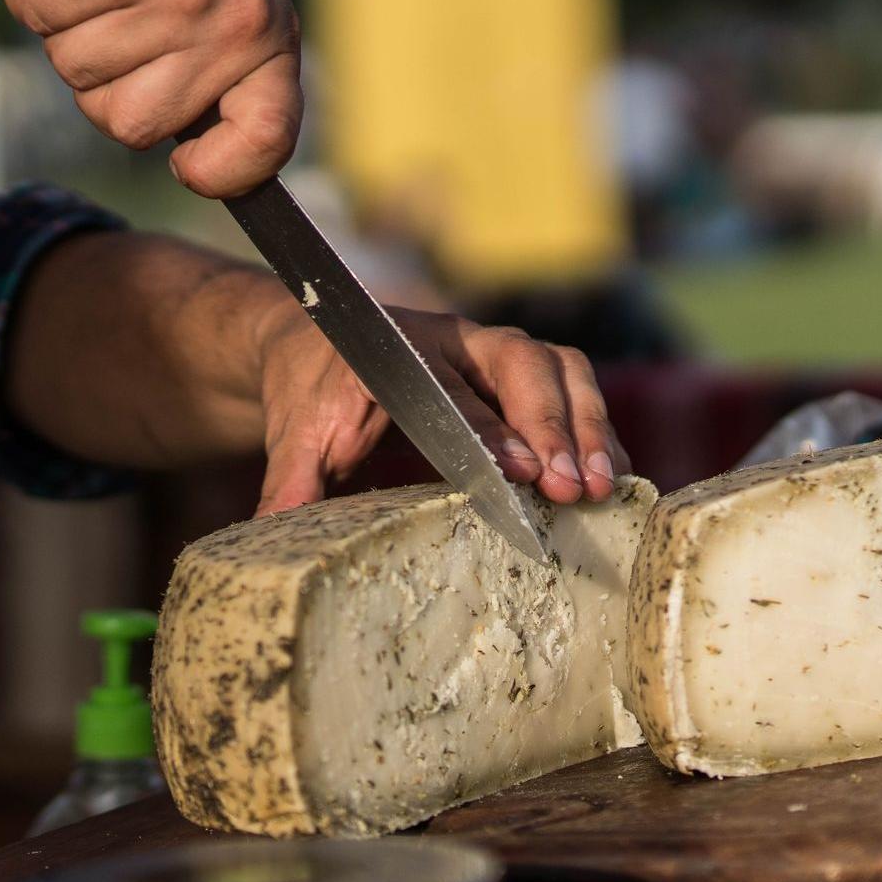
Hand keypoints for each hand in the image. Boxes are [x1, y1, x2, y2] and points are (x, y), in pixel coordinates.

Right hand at [4, 0, 301, 197]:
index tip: (190, 167)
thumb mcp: (240, 22)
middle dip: (112, 85)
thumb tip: (199, 169)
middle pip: (130, 124)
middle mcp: (229, 19)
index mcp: (268, 38)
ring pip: (78, 73)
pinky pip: (46, 16)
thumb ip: (237, 103)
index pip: (265, 138)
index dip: (221, 171)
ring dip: (74, 35)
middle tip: (132, 25)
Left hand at [250, 301, 629, 516]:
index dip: (490, 430)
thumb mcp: (293, 437)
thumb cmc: (312, 393)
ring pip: (562, 369)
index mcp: (400, 351)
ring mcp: (496, 352)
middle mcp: (458, 341)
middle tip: (571, 486)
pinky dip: (598, 431)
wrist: (320, 343)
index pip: (453, 390)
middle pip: (524, 367)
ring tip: (603, 486)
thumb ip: (288, 484)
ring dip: (589, 426)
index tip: (520, 472)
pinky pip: (574, 389)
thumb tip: (268, 540)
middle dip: (555, 426)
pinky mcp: (523, 374)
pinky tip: (613, 479)